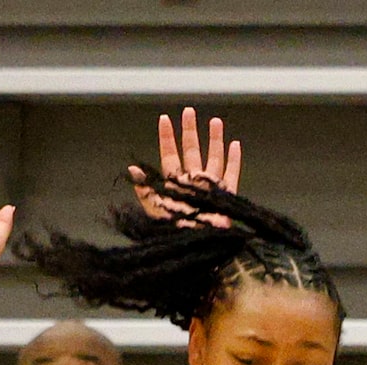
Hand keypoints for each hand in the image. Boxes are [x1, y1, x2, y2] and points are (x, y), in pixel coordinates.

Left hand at [130, 107, 242, 223]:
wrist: (196, 249)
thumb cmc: (174, 232)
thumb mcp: (154, 210)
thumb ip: (144, 189)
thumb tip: (132, 168)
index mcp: (174, 184)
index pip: (169, 155)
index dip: (166, 137)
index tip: (164, 119)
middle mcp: (192, 182)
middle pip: (191, 151)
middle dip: (190, 131)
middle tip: (188, 112)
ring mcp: (209, 188)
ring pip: (213, 158)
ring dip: (214, 140)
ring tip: (215, 121)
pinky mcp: (225, 197)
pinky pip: (231, 176)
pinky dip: (233, 161)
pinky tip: (234, 145)